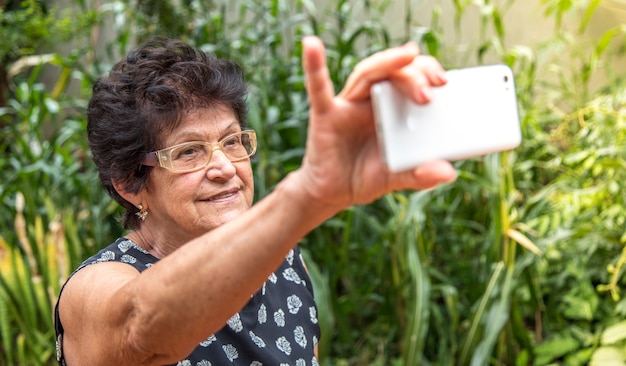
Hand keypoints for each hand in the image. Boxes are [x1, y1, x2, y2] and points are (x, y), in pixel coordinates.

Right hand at [295, 36, 456, 209]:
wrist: (332, 194)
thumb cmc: (366, 177)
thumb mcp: (397, 177)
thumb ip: (421, 174)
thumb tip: (448, 172)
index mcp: (393, 109)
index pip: (412, 78)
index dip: (427, 72)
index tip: (444, 81)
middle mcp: (371, 100)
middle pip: (394, 73)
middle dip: (414, 75)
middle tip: (430, 90)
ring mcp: (348, 105)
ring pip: (367, 74)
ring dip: (387, 64)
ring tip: (407, 55)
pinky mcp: (325, 115)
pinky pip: (318, 88)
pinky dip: (314, 66)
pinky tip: (311, 47)